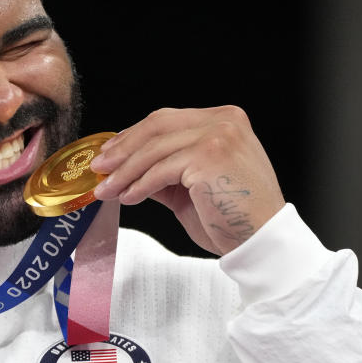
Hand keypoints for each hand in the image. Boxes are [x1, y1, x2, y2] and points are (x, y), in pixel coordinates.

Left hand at [90, 106, 284, 255]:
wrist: (262, 242)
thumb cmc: (233, 218)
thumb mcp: (191, 186)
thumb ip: (165, 171)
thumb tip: (126, 168)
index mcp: (225, 120)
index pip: (167, 120)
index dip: (133, 135)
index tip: (110, 152)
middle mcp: (224, 121)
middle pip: (157, 126)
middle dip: (123, 148)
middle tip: (99, 167)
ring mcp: (219, 136)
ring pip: (155, 149)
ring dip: (125, 171)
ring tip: (107, 189)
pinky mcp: (209, 157)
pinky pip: (161, 170)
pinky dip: (139, 184)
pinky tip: (127, 197)